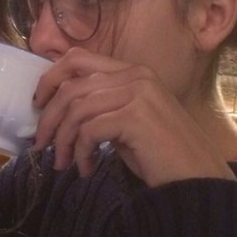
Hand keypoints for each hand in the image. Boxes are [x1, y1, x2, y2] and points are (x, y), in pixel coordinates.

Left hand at [32, 48, 234, 186]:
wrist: (197, 178)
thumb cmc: (162, 155)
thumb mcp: (128, 121)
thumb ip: (102, 107)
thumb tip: (60, 112)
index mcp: (133, 71)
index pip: (78, 58)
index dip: (50, 78)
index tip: (39, 104)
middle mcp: (135, 76)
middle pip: (71, 86)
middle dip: (49, 117)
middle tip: (41, 144)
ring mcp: (137, 94)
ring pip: (76, 110)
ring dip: (63, 140)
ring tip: (63, 164)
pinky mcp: (136, 117)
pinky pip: (88, 131)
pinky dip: (80, 152)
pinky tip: (86, 169)